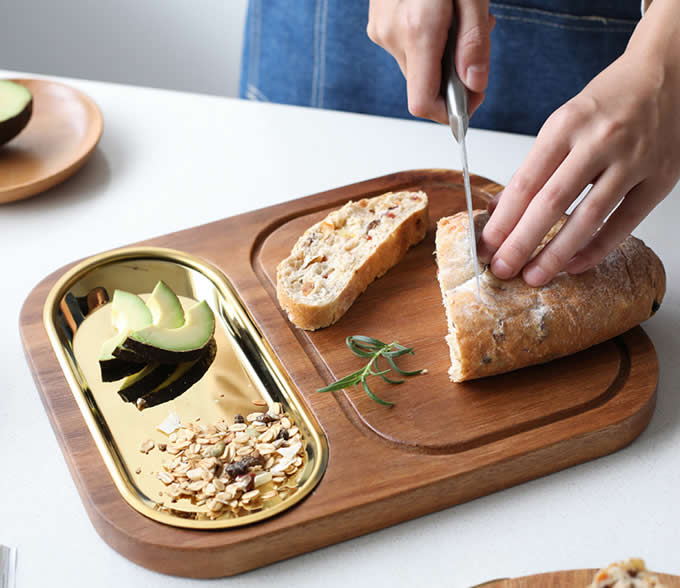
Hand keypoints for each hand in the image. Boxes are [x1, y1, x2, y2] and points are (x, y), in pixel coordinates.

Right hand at [367, 0, 494, 122]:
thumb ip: (474, 42)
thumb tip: (474, 84)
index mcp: (418, 31)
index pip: (424, 103)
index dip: (449, 112)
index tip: (471, 98)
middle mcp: (393, 36)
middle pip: (423, 86)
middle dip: (453, 75)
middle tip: (475, 41)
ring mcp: (381, 31)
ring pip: (416, 67)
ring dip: (440, 56)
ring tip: (457, 20)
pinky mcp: (377, 24)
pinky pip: (406, 49)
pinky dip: (426, 41)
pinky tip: (438, 15)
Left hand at [478, 0, 679, 285]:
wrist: (668, 73)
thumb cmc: (609, 100)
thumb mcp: (563, 123)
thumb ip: (535, 166)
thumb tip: (501, 211)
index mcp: (566, 124)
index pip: (525, 182)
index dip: (503, 219)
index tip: (487, 245)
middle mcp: (599, 141)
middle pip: (551, 203)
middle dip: (522, 242)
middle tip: (503, 268)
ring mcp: (633, 160)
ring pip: (587, 217)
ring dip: (557, 253)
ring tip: (534, 276)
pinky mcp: (660, 178)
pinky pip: (624, 223)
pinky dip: (597, 249)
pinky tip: (574, 265)